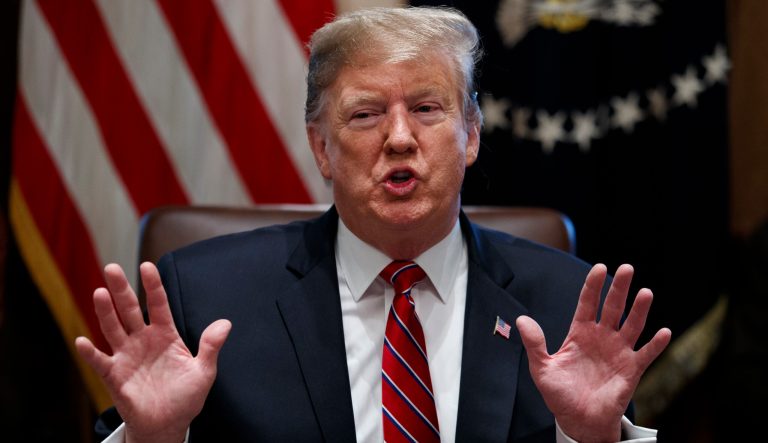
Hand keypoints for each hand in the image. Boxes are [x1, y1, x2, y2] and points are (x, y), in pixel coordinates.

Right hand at [75, 262, 230, 442]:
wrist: (168, 424)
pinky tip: (83, 341)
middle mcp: (143, 340)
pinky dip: (91, 353)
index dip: (153, 286)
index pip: (159, 304)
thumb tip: (225, 323)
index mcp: (165, 335)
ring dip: (105, 312)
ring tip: (100, 293)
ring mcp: (127, 356)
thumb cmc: (186, 396)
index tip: (147, 266)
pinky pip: (100, 362)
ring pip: (113, 328)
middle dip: (121, 289)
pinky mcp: (115, 375)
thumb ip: (210, 346)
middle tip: (112, 267)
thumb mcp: (204, 371)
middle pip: (130, 310)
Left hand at [516, 264, 670, 442]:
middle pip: (612, 307)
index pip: (587, 303)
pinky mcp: (631, 370)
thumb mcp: (542, 368)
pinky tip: (664, 331)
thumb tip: (522, 320)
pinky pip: (646, 354)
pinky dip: (656, 344)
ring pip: (632, 325)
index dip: (593, 285)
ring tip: (645, 293)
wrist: (578, 421)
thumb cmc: (560, 394)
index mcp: (580, 333)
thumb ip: (534, 344)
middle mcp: (601, 338)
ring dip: (639, 309)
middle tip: (626, 268)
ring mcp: (618, 352)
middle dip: (619, 288)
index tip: (599, 268)